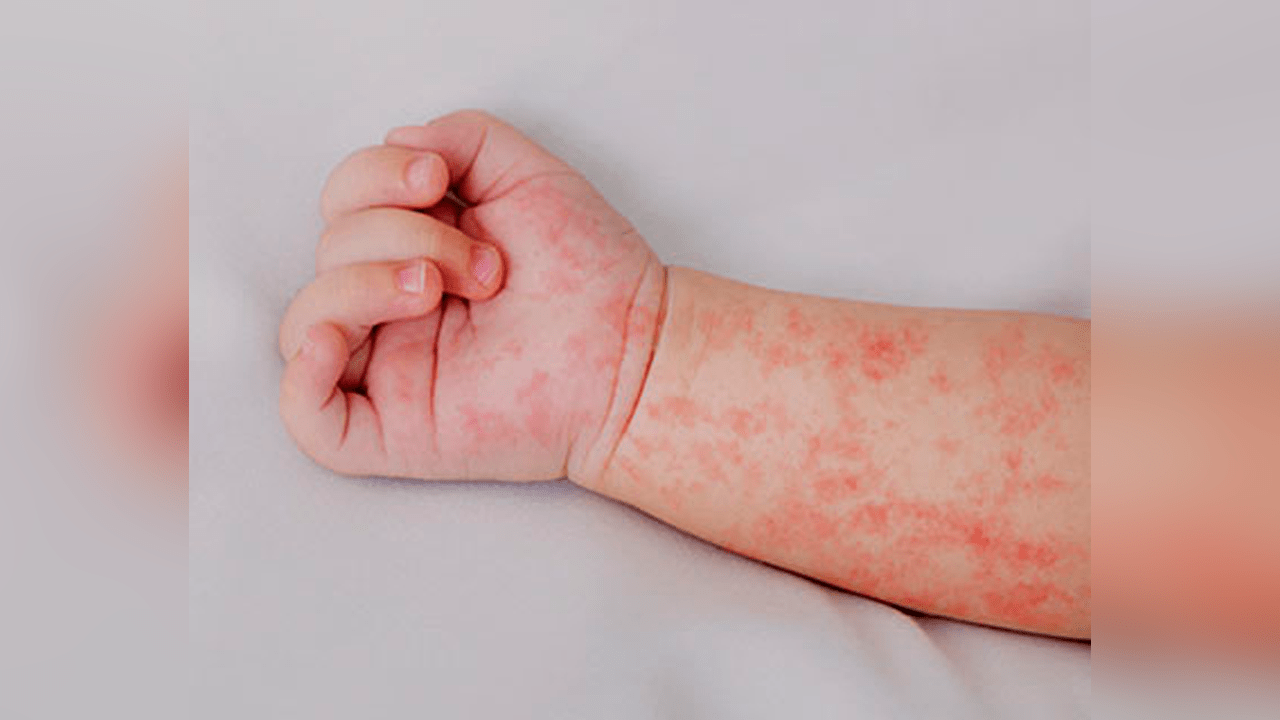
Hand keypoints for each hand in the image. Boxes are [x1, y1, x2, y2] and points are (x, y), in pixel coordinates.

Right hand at [279, 111, 665, 481]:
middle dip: (399, 236)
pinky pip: (308, 416)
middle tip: (485, 265)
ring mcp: (389, 369)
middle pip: (328, 252)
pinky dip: (302, 376)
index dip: (371, 177)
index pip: (343, 203)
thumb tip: (397, 144)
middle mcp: (392, 308)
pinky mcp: (396, 429)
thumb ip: (462, 138)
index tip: (438, 180)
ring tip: (437, 290)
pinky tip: (336, 341)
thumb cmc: (590, 268)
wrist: (636, 347)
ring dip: (361, 286)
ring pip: (305, 322)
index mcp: (412, 249)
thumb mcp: (526, 173)